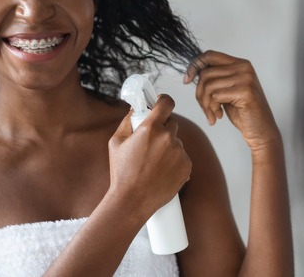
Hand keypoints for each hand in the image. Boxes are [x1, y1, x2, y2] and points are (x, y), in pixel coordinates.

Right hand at [108, 95, 191, 216]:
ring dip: (169, 147)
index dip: (164, 101)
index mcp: (151, 128)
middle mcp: (168, 138)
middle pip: (172, 124)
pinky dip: (175, 161)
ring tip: (154, 163)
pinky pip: (183, 157)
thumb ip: (128, 121)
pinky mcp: (187, 166)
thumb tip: (135, 109)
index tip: (161, 104)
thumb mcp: (116, 142)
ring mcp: (180, 152)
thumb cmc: (121, 172)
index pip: (167, 103)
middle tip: (150, 143)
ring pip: (177, 142)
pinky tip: (162, 171)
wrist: (132, 201)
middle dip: (163, 129)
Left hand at [184, 50, 279, 150]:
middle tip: (205, 109)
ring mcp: (246, 78)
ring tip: (213, 114)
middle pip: (205, 73)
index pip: (210, 55)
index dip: (194, 65)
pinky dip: (213, 109)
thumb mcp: (226, 90)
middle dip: (200, 94)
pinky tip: (219, 116)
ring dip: (206, 104)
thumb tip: (192, 72)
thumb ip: (215, 78)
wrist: (261, 130)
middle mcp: (244, 67)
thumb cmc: (242, 111)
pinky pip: (216, 96)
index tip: (187, 80)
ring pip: (208, 86)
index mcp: (240, 63)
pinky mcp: (245, 91)